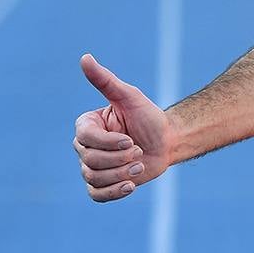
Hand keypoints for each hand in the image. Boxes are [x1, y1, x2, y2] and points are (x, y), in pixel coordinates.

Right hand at [73, 54, 171, 201]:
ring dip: (121, 174)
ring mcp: (93, 166)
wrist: (168, 140)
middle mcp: (85, 147)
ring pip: (94, 178)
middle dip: (119, 159)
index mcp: (87, 126)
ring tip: (140, 166)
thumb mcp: (129, 97)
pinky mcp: (104, 184)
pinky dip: (114, 193)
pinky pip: (97, 195)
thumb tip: (85, 57)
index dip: (109, 143)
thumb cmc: (149, 116)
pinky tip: (132, 185)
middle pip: (90, 162)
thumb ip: (105, 80)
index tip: (131, 140)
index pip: (86, 139)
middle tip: (140, 152)